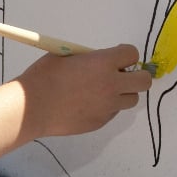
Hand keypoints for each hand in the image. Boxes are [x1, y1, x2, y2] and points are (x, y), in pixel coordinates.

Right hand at [17, 43, 152, 137]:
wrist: (32, 108)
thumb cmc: (43, 76)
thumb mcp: (64, 55)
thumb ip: (87, 58)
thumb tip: (97, 61)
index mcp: (103, 63)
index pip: (132, 54)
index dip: (125, 54)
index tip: (116, 57)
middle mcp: (112, 85)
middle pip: (144, 81)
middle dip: (136, 76)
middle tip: (121, 76)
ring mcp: (108, 106)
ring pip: (131, 99)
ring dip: (122, 93)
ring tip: (102, 92)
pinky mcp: (101, 122)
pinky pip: (112, 112)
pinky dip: (106, 107)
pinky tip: (85, 105)